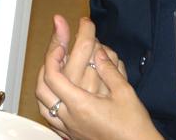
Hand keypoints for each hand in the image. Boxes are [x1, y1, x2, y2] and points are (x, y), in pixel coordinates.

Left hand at [36, 16, 159, 139]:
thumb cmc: (134, 127)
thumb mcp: (125, 93)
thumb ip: (109, 70)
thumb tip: (99, 53)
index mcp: (81, 106)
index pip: (53, 77)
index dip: (53, 57)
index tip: (61, 46)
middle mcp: (70, 119)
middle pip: (42, 90)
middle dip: (45, 67)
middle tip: (55, 54)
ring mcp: (69, 129)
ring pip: (43, 106)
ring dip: (44, 86)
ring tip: (53, 72)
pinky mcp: (72, 137)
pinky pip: (51, 119)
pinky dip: (49, 103)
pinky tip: (58, 96)